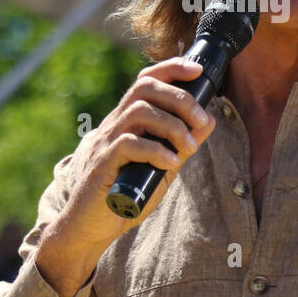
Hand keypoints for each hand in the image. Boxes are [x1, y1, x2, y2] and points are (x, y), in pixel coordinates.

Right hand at [53, 57, 217, 252]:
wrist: (89, 228)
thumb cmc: (126, 195)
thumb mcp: (161, 166)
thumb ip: (180, 144)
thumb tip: (208, 121)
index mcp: (127, 121)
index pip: (145, 81)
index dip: (171, 68)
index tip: (197, 71)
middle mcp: (114, 125)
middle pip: (144, 88)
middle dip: (180, 98)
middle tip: (201, 120)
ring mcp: (105, 142)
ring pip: (138, 112)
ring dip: (172, 125)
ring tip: (189, 146)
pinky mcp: (102, 164)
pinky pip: (128, 144)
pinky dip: (156, 150)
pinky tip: (170, 163)